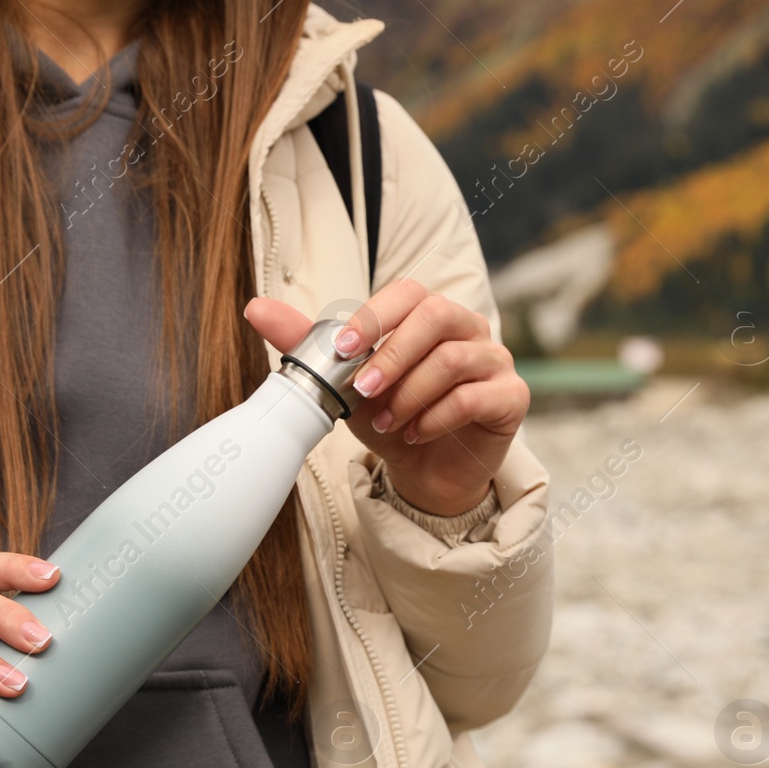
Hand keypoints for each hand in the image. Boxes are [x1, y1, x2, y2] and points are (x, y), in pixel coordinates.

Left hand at [243, 281, 528, 515]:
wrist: (425, 474)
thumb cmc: (391, 418)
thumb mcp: (344, 384)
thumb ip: (308, 346)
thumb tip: (256, 307)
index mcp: (431, 316)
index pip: (409, 293)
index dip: (375, 316)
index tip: (342, 349)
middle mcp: (469, 330)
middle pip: (437, 315)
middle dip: (392, 355)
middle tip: (363, 391)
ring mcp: (495, 361)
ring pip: (453, 359)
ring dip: (409, 394)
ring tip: (386, 423)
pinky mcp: (512, 397)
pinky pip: (474, 397)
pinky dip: (435, 419)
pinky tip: (414, 435)